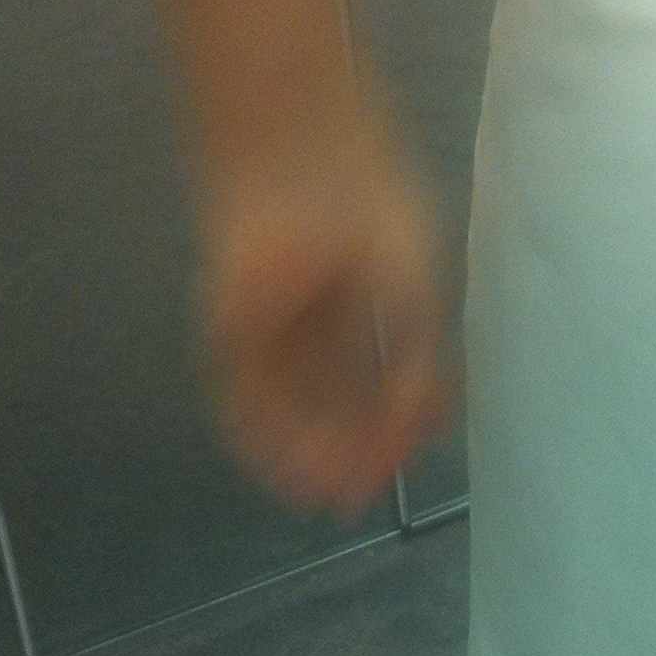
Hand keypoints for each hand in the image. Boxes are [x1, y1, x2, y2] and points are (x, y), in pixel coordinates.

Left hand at [192, 98, 461, 518]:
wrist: (302, 157)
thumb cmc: (366, 205)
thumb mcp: (417, 298)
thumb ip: (418, 369)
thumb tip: (424, 427)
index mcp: (355, 304)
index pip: (370, 385)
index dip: (390, 432)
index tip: (410, 465)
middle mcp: (310, 326)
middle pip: (329, 409)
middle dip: (351, 456)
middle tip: (366, 499)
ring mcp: (268, 332)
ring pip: (287, 414)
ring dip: (310, 462)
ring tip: (339, 497)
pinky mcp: (230, 335)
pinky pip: (243, 406)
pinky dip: (267, 448)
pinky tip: (297, 477)